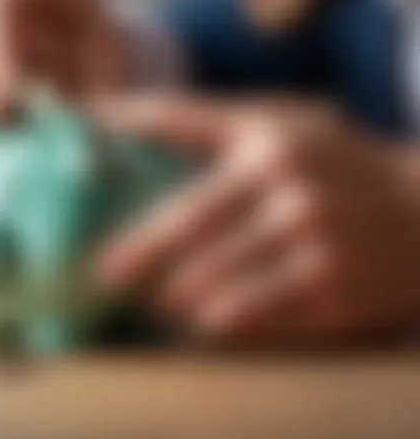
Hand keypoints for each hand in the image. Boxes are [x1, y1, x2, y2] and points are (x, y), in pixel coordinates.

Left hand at [95, 96, 419, 343]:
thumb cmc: (323, 156)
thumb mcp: (262, 120)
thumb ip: (184, 118)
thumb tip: (99, 112)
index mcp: (267, 148)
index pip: (186, 202)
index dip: (137, 240)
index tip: (98, 264)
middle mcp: (292, 198)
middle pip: (196, 255)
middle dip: (147, 276)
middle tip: (114, 285)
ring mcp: (319, 252)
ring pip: (223, 299)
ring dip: (180, 305)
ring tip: (161, 302)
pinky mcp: (340, 299)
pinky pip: (262, 325)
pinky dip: (225, 326)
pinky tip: (207, 321)